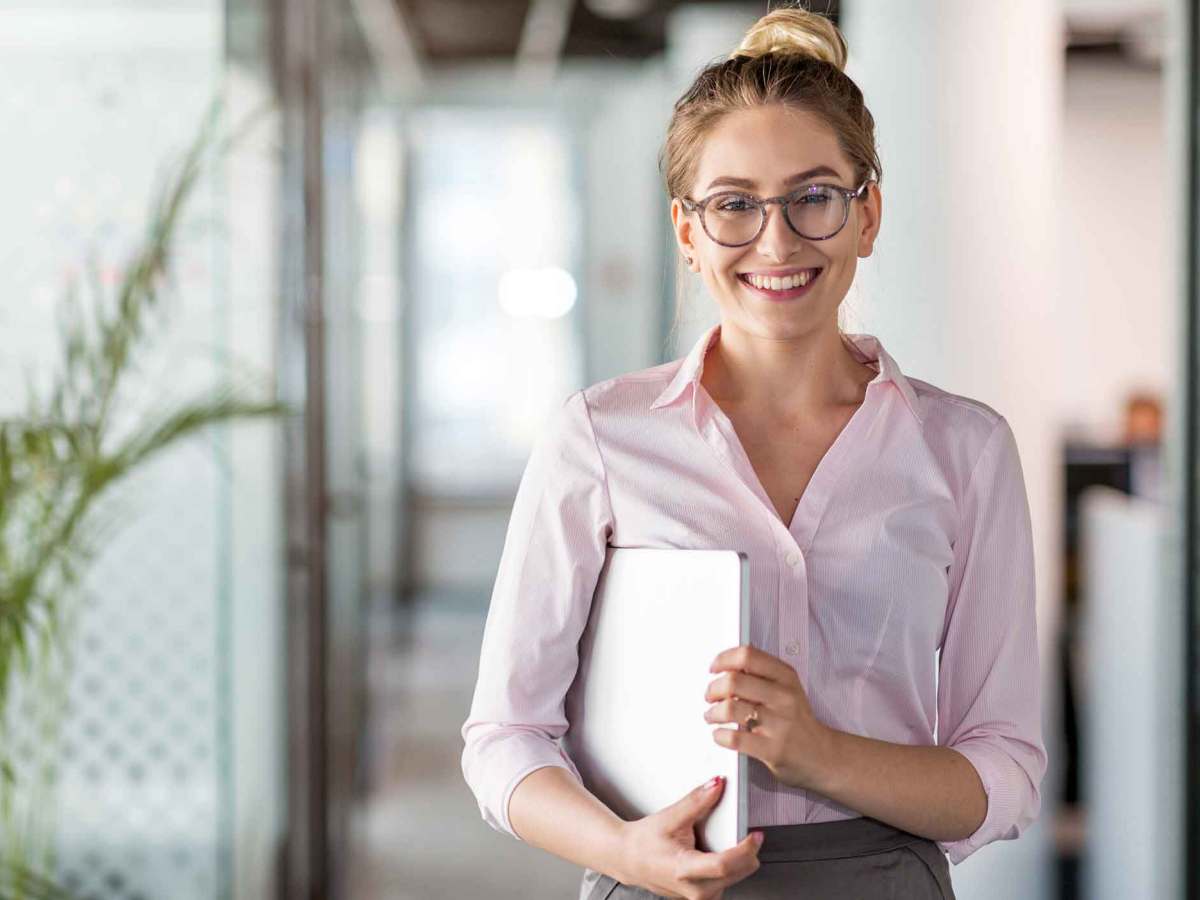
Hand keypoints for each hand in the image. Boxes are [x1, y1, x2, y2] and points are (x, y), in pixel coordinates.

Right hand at [617, 776, 762, 899]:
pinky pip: (724, 884)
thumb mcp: (670, 817)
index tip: (756, 835)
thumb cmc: (643, 842)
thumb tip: (717, 785)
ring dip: (740, 863)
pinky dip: (729, 869)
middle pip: (735, 874)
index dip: (744, 849)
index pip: (723, 864)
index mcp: (684, 869)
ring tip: (734, 844)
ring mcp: (696, 896)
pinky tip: (720, 854)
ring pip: (733, 882)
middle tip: (751, 834)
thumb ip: (697, 801)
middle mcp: (692, 889)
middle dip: (748, 854)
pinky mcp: (699, 896)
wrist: (626, 858)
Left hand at [705, 644, 834, 790]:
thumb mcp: (787, 688)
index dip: (723, 659)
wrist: (823, 755)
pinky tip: (720, 734)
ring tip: (711, 716)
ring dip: (712, 713)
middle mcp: (783, 696)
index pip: (747, 655)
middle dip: (713, 689)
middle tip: (709, 696)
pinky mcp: (773, 749)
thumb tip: (724, 668)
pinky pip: (735, 738)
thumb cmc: (797, 720)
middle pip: (733, 681)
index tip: (713, 668)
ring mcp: (779, 723)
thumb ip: (761, 675)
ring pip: (730, 708)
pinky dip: (719, 735)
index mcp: (786, 676)